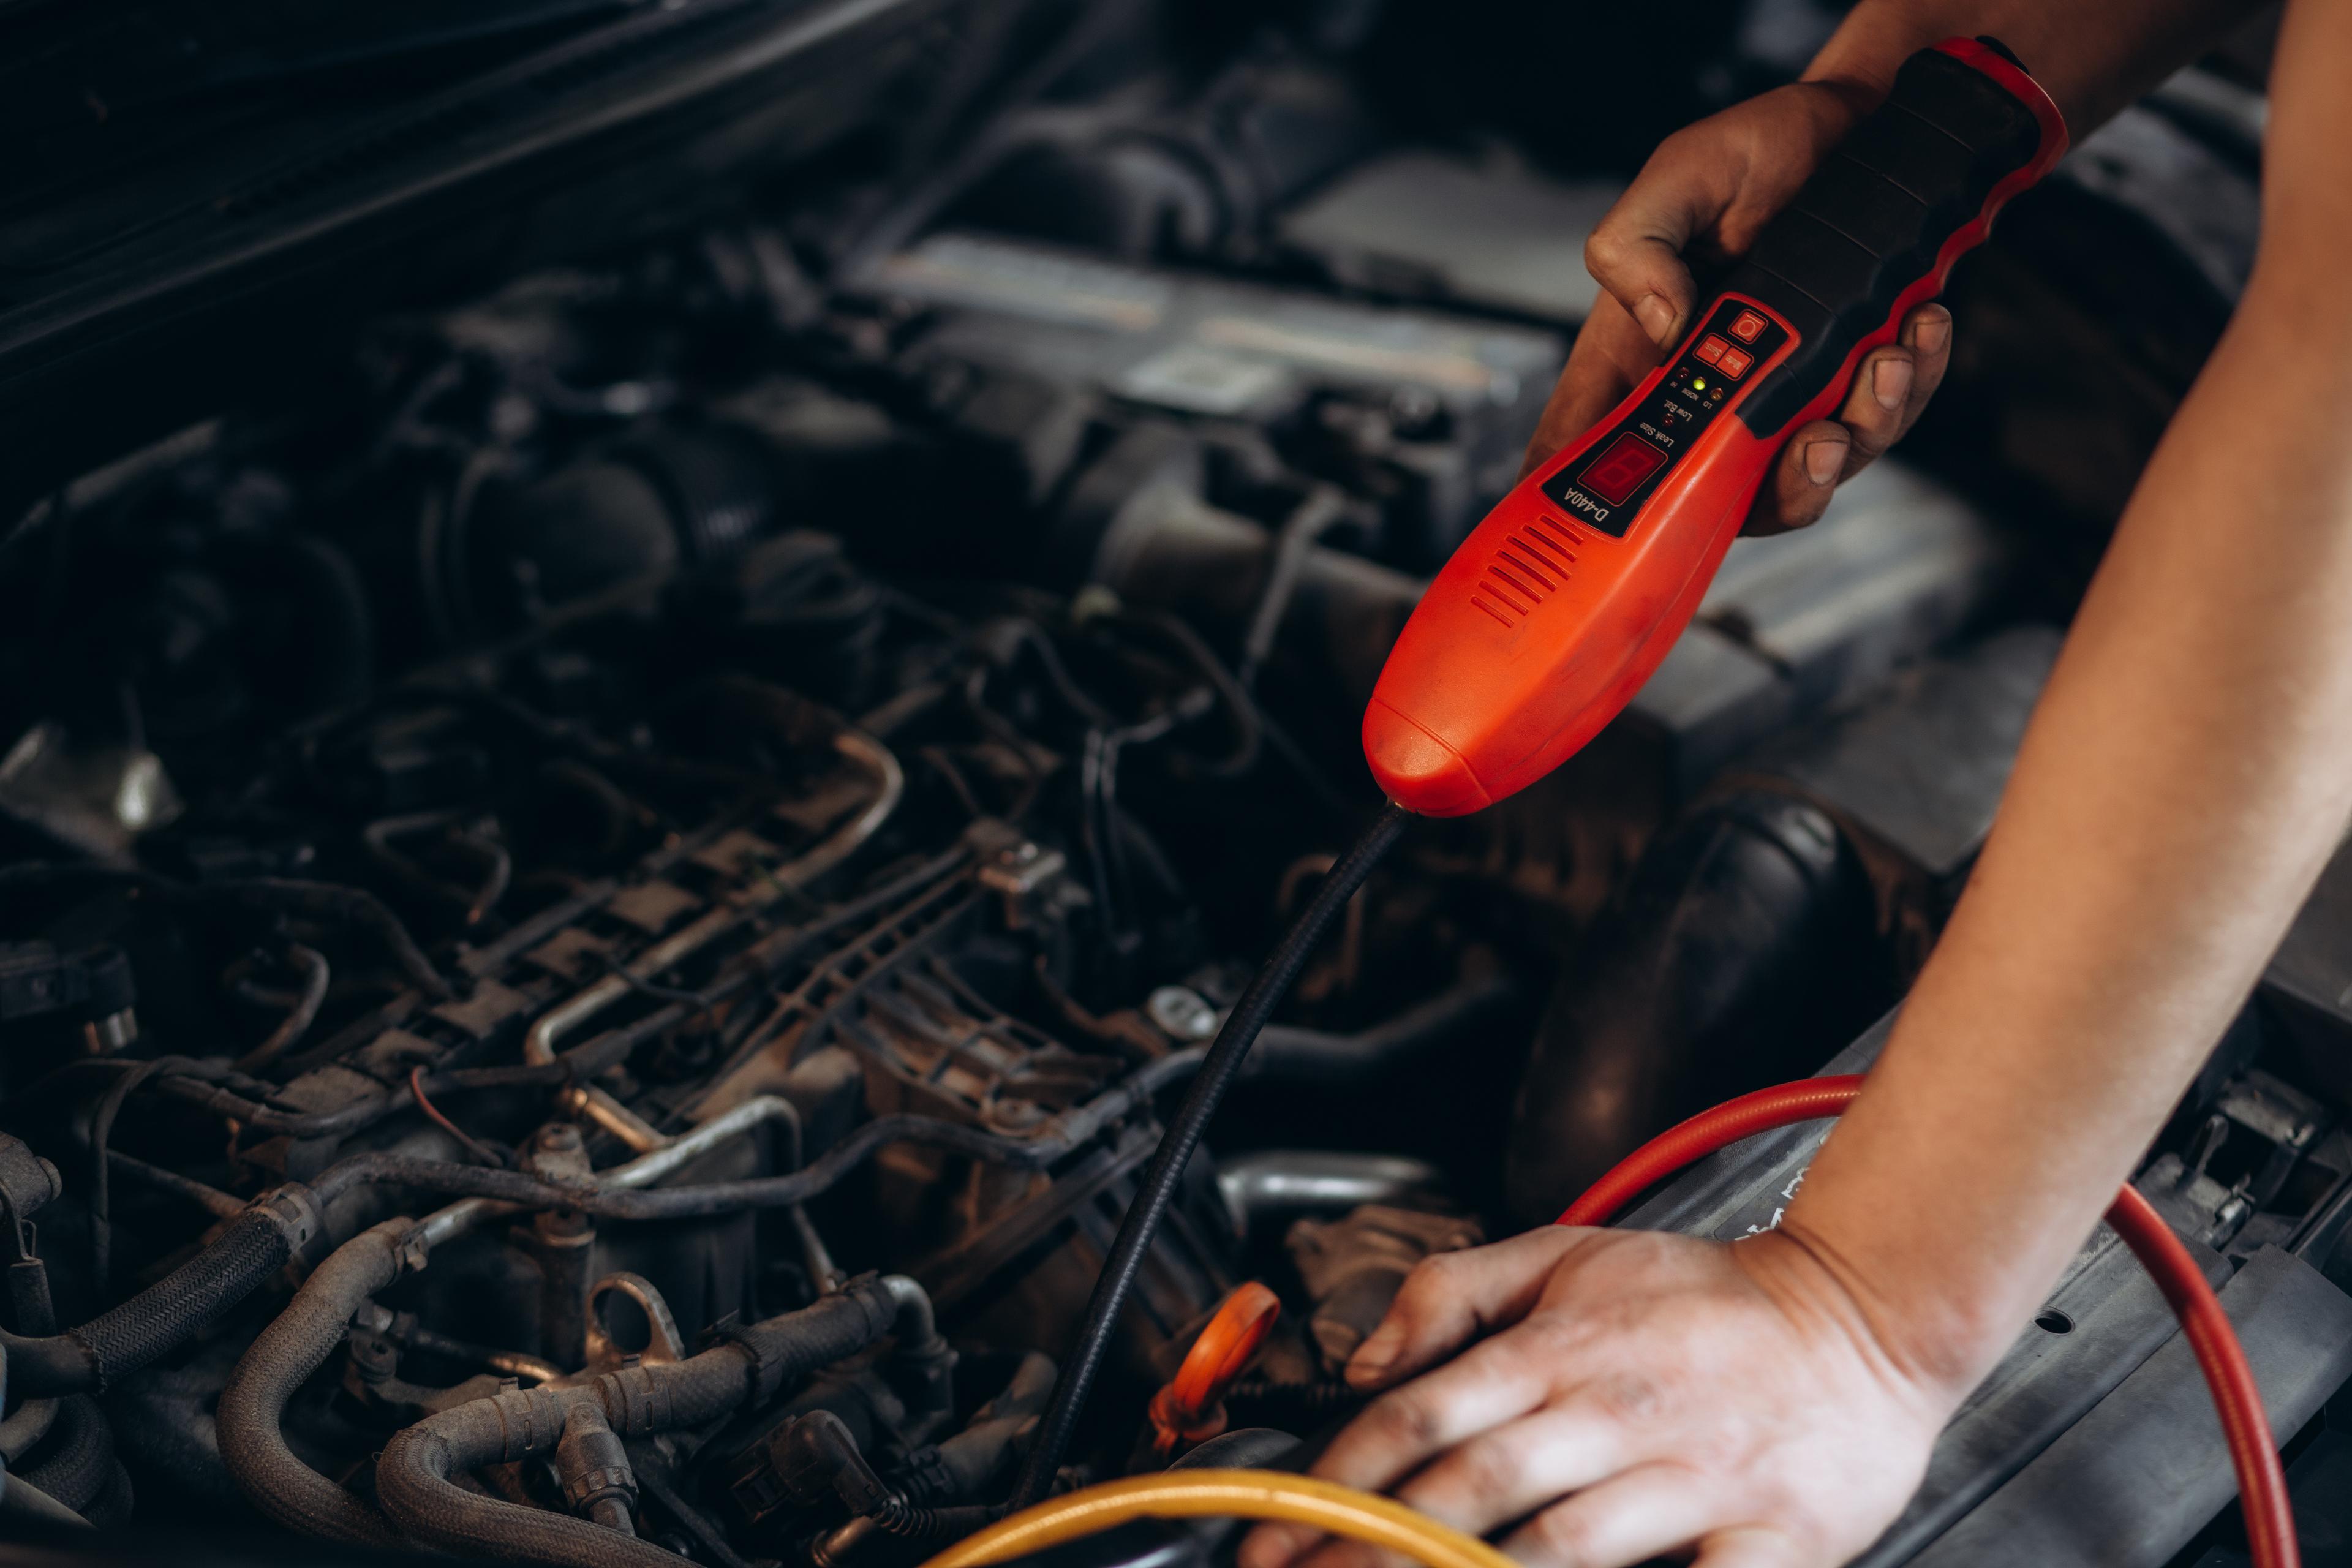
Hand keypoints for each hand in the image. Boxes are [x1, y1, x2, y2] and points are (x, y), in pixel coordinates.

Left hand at [1236, 1224, 1954, 1567]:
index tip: (1278, 1531)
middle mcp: (1614, 1412)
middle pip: (1468, 1488)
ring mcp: (1690, 1480)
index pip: (1421, 1412)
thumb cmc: (1708, 1297)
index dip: (1339, 1478)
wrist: (1864, 1314)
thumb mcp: (1571, 1255)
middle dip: (1371, 1547)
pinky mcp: (1767, 1539)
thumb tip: (1368, 1354)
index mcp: (1560, 1349)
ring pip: (1561, 1546)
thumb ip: (1455, 1291)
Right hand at [1525, 81, 1953, 534]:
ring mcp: (1782, 396)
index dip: (1592, 511)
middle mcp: (1708, 393)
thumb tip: (1667, 328)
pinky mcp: (1848, 382)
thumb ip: (1637, 247)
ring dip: (1863, 430)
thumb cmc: (1755, 151)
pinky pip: (1883, 421)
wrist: (1860, 122)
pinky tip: (1919, 330)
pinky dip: (1911, 388)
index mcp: (1639, 357)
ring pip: (1814, 472)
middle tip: (1819, 441)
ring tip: (1888, 359)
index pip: (1588, 451)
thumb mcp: (1678, 176)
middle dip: (1780, 491)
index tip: (1626, 528)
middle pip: (1718, 499)